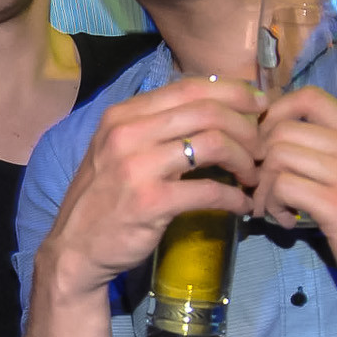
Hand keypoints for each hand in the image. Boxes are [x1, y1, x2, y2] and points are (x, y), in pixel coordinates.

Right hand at [42, 76, 264, 296]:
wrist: (75, 249)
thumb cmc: (104, 199)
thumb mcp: (119, 150)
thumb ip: (156, 127)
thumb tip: (213, 107)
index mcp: (122, 115)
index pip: (189, 87)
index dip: (233, 92)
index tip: (258, 107)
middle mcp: (127, 133)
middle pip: (208, 111)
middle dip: (247, 127)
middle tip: (261, 147)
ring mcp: (137, 167)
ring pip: (213, 143)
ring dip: (245, 159)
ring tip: (252, 175)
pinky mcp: (150, 202)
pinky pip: (209, 190)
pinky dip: (235, 198)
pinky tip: (242, 205)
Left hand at [254, 86, 336, 331]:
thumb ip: (329, 153)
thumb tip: (273, 141)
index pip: (309, 97)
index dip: (274, 116)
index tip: (266, 148)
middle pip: (282, 130)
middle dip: (259, 160)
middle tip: (265, 189)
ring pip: (277, 156)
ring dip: (264, 186)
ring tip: (275, 208)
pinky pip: (284, 187)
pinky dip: (272, 205)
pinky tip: (285, 221)